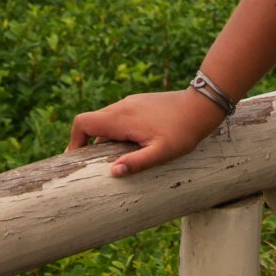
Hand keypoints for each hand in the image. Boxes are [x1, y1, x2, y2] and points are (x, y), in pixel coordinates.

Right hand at [68, 89, 223, 177]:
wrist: (202, 106)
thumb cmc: (183, 131)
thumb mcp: (162, 152)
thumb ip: (137, 162)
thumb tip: (113, 172)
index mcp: (121, 118)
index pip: (82, 123)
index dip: (74, 140)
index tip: (77, 159)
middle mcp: (121, 106)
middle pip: (91, 122)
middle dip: (87, 142)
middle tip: (92, 165)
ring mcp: (131, 102)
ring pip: (106, 119)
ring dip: (103, 137)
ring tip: (112, 158)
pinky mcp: (140, 103)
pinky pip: (119, 116)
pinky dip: (116, 130)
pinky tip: (130, 145)